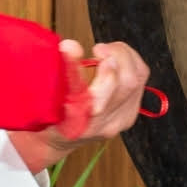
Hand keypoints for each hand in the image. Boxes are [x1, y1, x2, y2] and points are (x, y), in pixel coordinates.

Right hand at [7, 40, 149, 172]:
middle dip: (115, 55)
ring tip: (107, 50)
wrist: (59, 141)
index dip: (88, 67)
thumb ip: (60, 74)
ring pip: (137, 80)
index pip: (94, 95)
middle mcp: (103, 124)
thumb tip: (70, 46)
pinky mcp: (129, 116)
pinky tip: (117, 59)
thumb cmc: (50, 116)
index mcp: (78, 123)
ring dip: (125, 57)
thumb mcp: (45, 98)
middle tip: (98, 48)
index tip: (75, 48)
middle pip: (126, 83)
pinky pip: (140, 82)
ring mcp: (119, 121)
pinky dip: (131, 64)